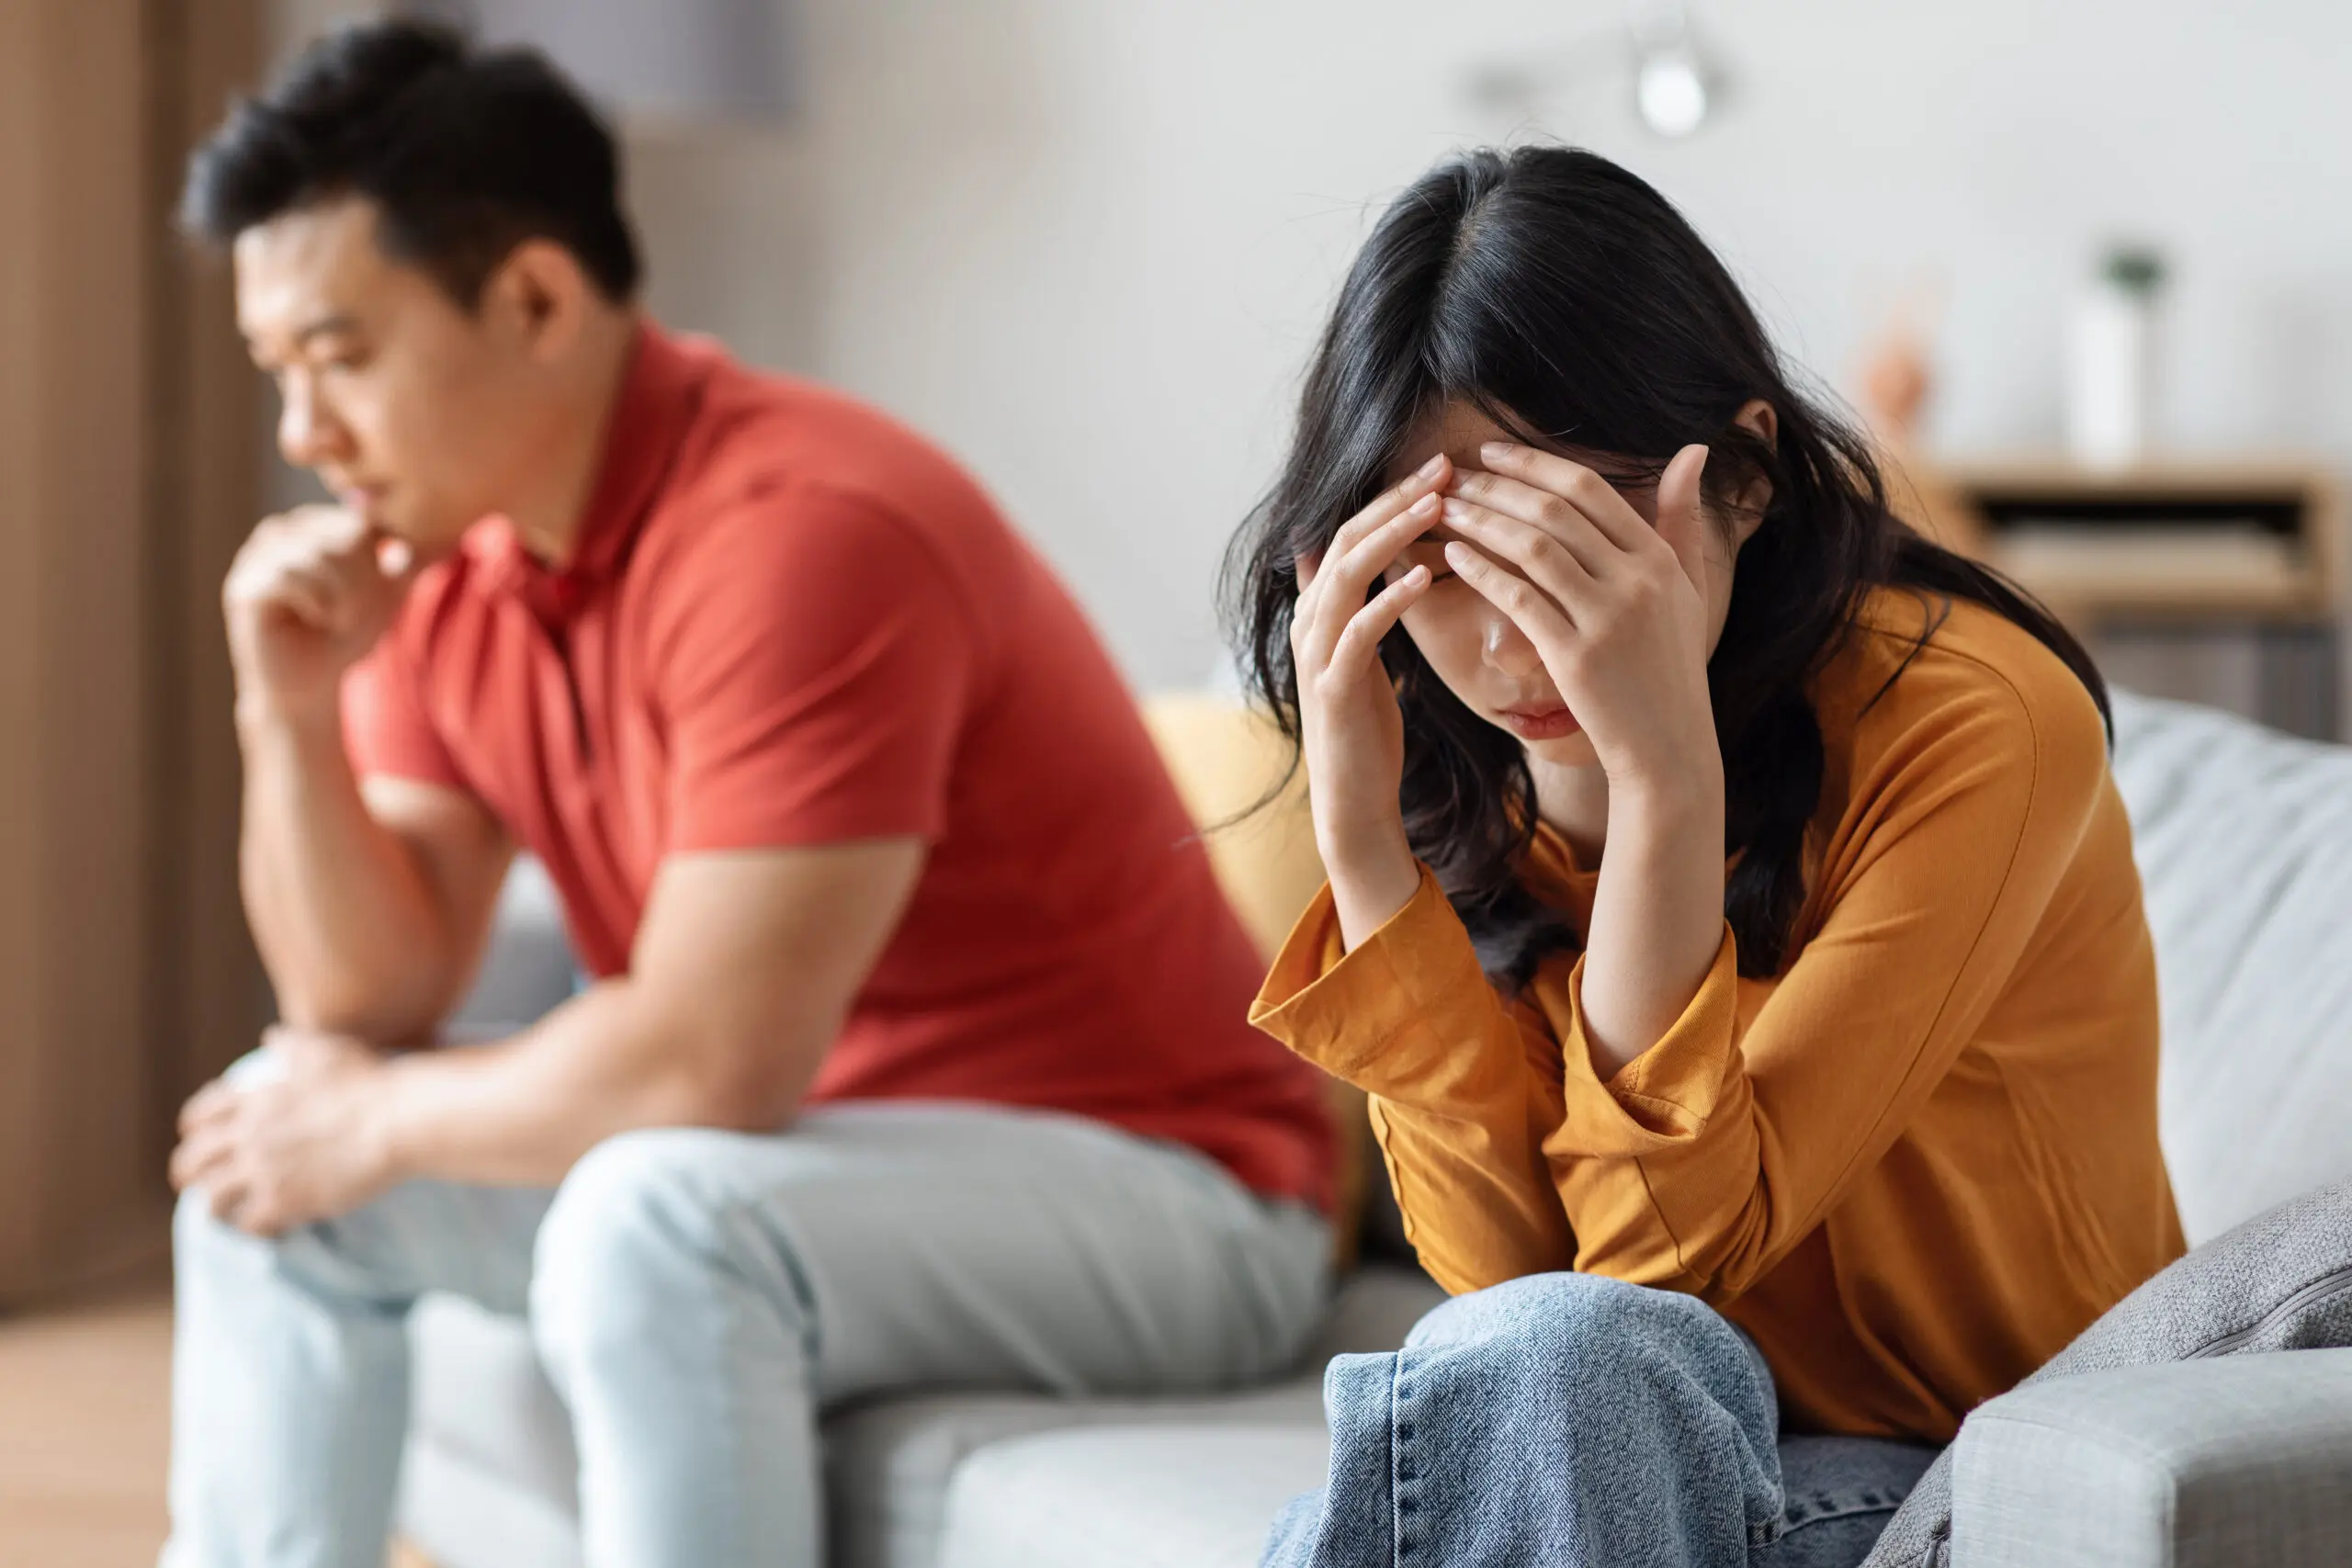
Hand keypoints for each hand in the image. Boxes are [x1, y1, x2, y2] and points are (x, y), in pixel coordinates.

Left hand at [169, 1027, 403, 1236]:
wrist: (397, 1122)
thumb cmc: (366, 1082)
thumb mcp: (323, 1049)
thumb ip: (290, 1044)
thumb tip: (269, 1038)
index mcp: (253, 1098)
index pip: (199, 1116)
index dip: (193, 1129)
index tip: (197, 1138)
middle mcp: (248, 1135)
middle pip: (192, 1162)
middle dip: (188, 1174)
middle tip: (195, 1184)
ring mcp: (263, 1171)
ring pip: (212, 1198)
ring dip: (215, 1206)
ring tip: (226, 1213)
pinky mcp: (284, 1201)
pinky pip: (249, 1223)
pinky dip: (253, 1227)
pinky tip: (267, 1226)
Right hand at [223, 505, 419, 726]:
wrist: (311, 686)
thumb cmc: (344, 636)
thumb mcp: (388, 593)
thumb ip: (413, 561)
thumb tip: (453, 534)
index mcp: (312, 524)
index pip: (361, 523)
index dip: (376, 568)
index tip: (365, 600)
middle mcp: (280, 531)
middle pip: (343, 538)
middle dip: (360, 585)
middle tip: (347, 615)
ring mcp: (255, 555)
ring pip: (320, 557)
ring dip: (342, 599)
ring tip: (334, 620)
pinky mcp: (245, 585)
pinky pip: (293, 577)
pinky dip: (318, 605)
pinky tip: (314, 622)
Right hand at [1291, 453, 1450, 944]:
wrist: (1353, 798)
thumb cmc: (1369, 727)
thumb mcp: (1367, 655)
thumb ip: (1371, 606)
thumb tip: (1398, 557)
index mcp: (1320, 610)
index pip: (1352, 532)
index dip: (1393, 496)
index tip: (1444, 466)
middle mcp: (1309, 622)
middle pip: (1345, 539)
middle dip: (1395, 500)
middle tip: (1444, 467)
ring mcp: (1315, 653)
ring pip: (1345, 574)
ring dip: (1392, 535)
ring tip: (1437, 506)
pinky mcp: (1332, 688)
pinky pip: (1357, 631)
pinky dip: (1386, 599)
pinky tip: (1420, 577)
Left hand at [1438, 442, 1723, 795]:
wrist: (1667, 747)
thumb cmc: (1671, 667)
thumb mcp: (1690, 589)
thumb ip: (1683, 521)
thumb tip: (1693, 450)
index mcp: (1658, 558)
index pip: (1589, 488)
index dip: (1534, 464)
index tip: (1491, 452)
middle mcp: (1635, 581)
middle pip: (1554, 511)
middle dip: (1495, 486)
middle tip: (1451, 475)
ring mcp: (1606, 618)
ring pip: (1531, 547)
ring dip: (1480, 521)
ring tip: (1444, 508)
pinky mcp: (1575, 656)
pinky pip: (1518, 598)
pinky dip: (1481, 571)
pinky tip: (1452, 555)